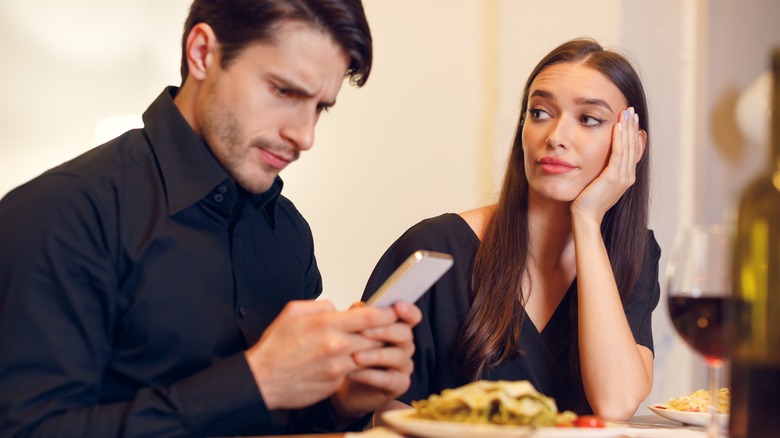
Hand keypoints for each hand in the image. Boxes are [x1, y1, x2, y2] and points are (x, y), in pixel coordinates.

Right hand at [244, 300, 398, 409]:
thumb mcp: (293, 312)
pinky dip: (362, 365)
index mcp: (327, 324)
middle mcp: (336, 345)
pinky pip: (357, 371)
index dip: (389, 313)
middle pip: (377, 336)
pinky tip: (359, 361)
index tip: (396, 310)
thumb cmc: (275, 348)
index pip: (371, 317)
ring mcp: (338, 366)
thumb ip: (320, 306)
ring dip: (377, 350)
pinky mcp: (336, 382)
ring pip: (371, 355)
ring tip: (378, 344)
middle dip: (388, 332)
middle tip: (394, 327)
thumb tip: (337, 308)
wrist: (262, 381)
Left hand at [330, 301, 421, 421]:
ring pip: (398, 357)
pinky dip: (370, 376)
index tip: (397, 306)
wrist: (343, 384)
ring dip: (374, 355)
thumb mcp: (351, 332)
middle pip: (405, 334)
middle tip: (363, 332)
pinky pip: (389, 380)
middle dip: (384, 331)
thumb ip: (358, 317)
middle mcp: (405, 346)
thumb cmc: (351, 354)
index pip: (411, 316)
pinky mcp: (399, 385)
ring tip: (354, 356)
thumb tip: (358, 307)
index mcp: (397, 328)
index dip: (408, 311)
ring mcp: (404, 366)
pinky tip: (353, 373)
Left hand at [571, 107, 645, 222]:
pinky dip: (619, 139)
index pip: (634, 151)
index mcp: (626, 177)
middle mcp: (628, 176)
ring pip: (628, 147)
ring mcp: (623, 177)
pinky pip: (618, 153)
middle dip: (633, 127)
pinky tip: (618, 126)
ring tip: (627, 112)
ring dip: (628, 128)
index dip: (634, 134)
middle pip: (633, 146)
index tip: (632, 120)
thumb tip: (601, 157)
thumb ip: (604, 170)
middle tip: (632, 110)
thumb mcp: (599, 182)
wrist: (585, 217)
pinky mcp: (613, 177)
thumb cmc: (587, 201)